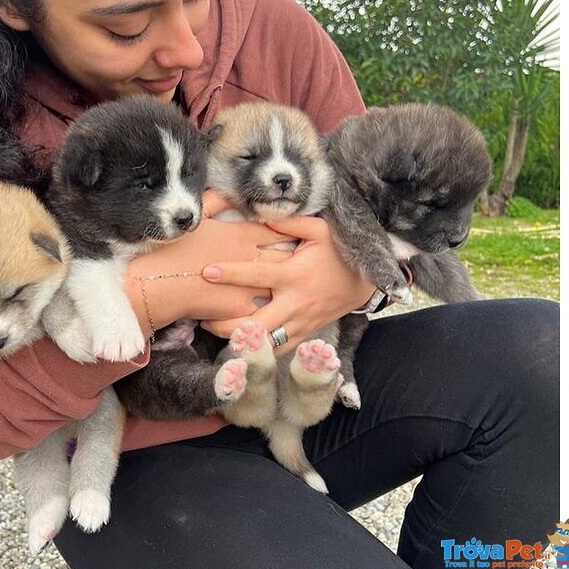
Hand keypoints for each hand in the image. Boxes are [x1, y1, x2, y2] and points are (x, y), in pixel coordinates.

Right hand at [124, 199, 291, 334]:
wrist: (157, 286)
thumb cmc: (172, 249)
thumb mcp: (194, 219)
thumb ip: (215, 201)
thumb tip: (229, 193)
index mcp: (240, 236)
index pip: (275, 230)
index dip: (287, 230)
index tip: (295, 232)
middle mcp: (250, 259)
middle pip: (283, 256)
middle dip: (293, 257)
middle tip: (302, 258)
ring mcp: (248, 286)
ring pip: (277, 284)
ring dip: (282, 282)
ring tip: (290, 283)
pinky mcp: (241, 310)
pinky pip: (261, 308)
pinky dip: (266, 306)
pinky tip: (271, 307)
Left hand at [199, 215, 375, 353]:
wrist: (365, 283)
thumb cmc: (339, 253)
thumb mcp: (321, 230)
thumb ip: (290, 223)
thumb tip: (262, 218)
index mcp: (294, 275)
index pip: (257, 275)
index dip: (231, 274)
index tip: (207, 271)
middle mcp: (295, 302)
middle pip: (255, 322)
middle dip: (226, 323)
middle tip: (202, 317)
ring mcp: (301, 323)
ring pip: (265, 342)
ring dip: (238, 340)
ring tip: (214, 331)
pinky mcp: (306, 334)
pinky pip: (280, 350)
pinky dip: (259, 350)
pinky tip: (240, 345)